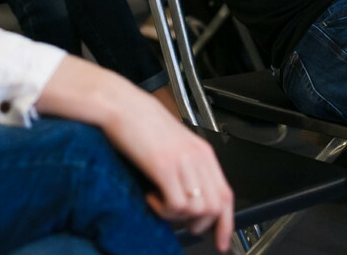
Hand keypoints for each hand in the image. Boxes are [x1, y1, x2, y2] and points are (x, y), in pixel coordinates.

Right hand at [100, 96, 233, 248]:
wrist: (121, 105)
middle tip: (178, 221)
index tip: (220, 242)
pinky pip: (176, 205)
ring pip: (197, 210)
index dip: (225, 224)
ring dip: (177, 216)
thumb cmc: (141, 122)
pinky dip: (163, 210)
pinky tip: (151, 196)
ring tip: (159, 203)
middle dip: (198, 224)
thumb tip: (190, 199)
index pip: (226, 195)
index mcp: (203, 152)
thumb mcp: (174, 144)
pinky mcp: (164, 166)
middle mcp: (197, 157)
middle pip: (215, 207)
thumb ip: (187, 167)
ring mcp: (182, 162)